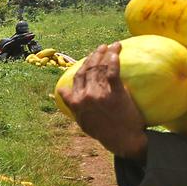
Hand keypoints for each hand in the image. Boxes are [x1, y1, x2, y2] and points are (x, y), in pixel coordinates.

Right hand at [60, 42, 147, 158]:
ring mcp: (100, 94)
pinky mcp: (116, 93)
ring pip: (100, 68)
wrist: (123, 140)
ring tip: (111, 45)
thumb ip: (72, 105)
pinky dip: (113, 59)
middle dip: (94, 55)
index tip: (88, 59)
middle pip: (88, 69)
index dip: (82, 66)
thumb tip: (63, 91)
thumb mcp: (82, 121)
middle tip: (101, 48)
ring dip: (104, 53)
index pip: (77, 78)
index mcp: (76, 102)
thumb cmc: (105, 132)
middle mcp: (86, 96)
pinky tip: (116, 51)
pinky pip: (113, 71)